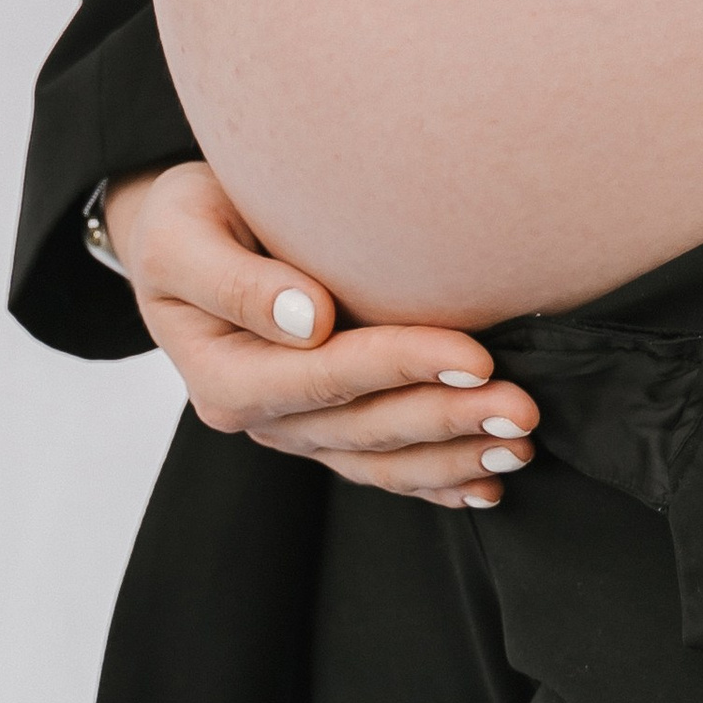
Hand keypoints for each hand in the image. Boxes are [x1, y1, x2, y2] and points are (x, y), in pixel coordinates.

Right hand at [100, 162, 536, 510]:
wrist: (179, 238)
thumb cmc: (185, 221)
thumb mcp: (183, 237)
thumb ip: (238, 282)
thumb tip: (309, 319)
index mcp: (225, 374)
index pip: (328, 376)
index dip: (404, 367)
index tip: (476, 357)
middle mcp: (260, 415)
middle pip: (365, 426)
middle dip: (449, 419)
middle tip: (523, 412)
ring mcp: (293, 427)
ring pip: (379, 457)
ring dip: (452, 455)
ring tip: (519, 445)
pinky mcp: (320, 424)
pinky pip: (378, 464)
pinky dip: (432, 477)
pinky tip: (484, 481)